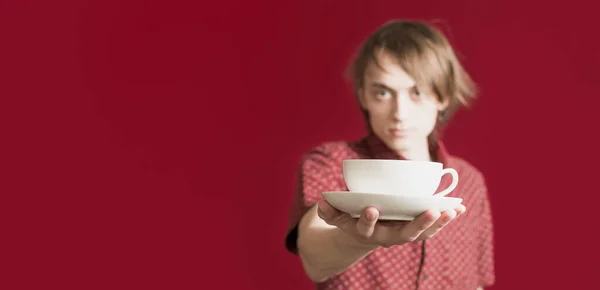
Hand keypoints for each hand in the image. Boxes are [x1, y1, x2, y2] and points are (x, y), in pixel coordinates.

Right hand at [317, 199, 465, 248]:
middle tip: (430, 211)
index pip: (366, 228)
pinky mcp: (414, 231)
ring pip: (421, 234)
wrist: (361, 236)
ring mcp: (401, 235)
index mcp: (365, 232)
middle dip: (418, 224)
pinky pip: (431, 228)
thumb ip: (329, 211)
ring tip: (452, 210)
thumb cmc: (350, 218)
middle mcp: (386, 238)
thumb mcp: (337, 216)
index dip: (368, 220)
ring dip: (438, 223)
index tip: (371, 209)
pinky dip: (445, 219)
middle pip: (403, 235)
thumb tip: (322, 202)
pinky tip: (459, 208)